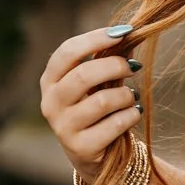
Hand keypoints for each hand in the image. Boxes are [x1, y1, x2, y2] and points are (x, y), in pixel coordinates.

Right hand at [40, 27, 141, 179]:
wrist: (92, 152)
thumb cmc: (95, 107)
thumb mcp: (96, 82)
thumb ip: (107, 60)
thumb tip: (129, 35)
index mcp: (50, 80)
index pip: (67, 51)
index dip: (96, 38)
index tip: (124, 32)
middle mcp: (51, 103)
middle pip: (84, 75)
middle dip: (116, 66)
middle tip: (134, 66)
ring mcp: (63, 127)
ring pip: (102, 101)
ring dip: (126, 96)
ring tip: (132, 97)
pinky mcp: (80, 147)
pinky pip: (114, 124)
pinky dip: (131, 115)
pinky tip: (133, 114)